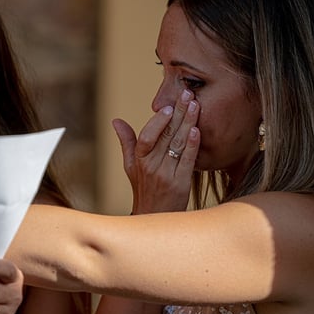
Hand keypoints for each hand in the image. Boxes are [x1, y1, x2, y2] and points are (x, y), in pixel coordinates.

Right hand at [113, 89, 199, 212]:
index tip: (168, 105)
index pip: (147, 136)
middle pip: (165, 135)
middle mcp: (150, 167)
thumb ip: (126, 142)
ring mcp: (165, 175)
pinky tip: (197, 131)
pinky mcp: (180, 184)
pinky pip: (186, 161)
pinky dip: (191, 145)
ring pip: (176, 144)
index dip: (158, 120)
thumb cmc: (143, 189)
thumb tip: (116, 121)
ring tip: (196, 106)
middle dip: (178, 113)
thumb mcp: (130, 166)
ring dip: (188, 123)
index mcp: (139, 160)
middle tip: (188, 95)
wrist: (153, 218)